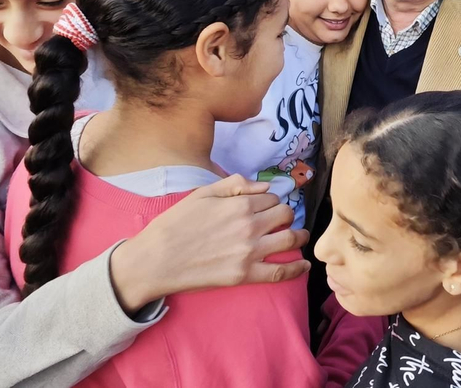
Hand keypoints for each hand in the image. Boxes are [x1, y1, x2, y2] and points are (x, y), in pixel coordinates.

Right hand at [108, 174, 308, 312]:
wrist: (156, 260)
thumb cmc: (175, 224)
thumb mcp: (201, 194)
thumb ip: (235, 185)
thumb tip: (264, 186)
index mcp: (239, 204)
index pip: (272, 198)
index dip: (271, 201)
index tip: (267, 207)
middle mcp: (250, 226)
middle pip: (285, 215)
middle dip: (286, 215)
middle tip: (282, 221)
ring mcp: (250, 251)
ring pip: (291, 239)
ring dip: (299, 236)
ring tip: (299, 236)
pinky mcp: (246, 275)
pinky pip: (281, 272)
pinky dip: (297, 268)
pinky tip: (304, 264)